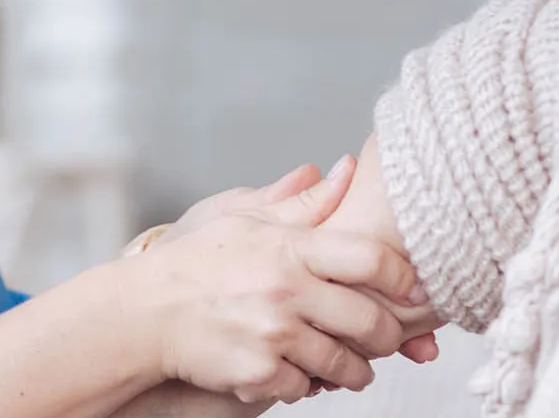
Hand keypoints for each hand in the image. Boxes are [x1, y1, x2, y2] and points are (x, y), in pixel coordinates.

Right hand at [116, 156, 421, 403]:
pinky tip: (301, 373)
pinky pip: (307, 388)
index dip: (403, 278)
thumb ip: (303, 203)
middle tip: (386, 337)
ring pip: (347, 365)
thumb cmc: (198, 264)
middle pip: (372, 322)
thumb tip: (344, 170)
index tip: (413, 289)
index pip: (372, 260)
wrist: (144, 313)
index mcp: (289, 248)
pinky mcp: (259, 372)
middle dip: (389, 336)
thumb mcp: (247, 220)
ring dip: (356, 370)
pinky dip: (308, 385)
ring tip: (352, 365)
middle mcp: (285, 291)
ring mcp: (273, 335)